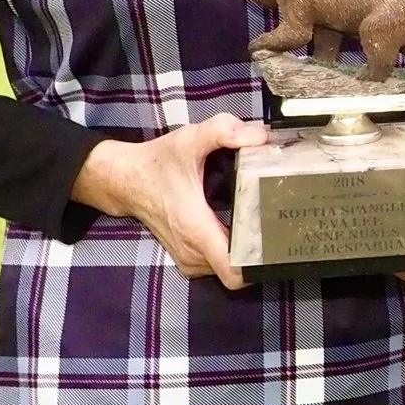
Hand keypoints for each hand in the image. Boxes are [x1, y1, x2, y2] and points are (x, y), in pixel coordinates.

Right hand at [71, 114, 270, 289]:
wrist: (123, 180)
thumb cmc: (157, 163)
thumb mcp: (189, 139)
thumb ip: (224, 132)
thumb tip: (261, 136)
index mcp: (197, 230)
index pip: (233, 273)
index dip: (260, 263)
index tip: (279, 242)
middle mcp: (193, 252)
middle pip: (240, 271)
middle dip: (262, 254)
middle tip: (281, 226)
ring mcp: (189, 259)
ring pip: (230, 270)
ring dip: (247, 253)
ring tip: (265, 225)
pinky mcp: (188, 257)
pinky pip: (219, 265)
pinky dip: (233, 253)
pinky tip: (245, 229)